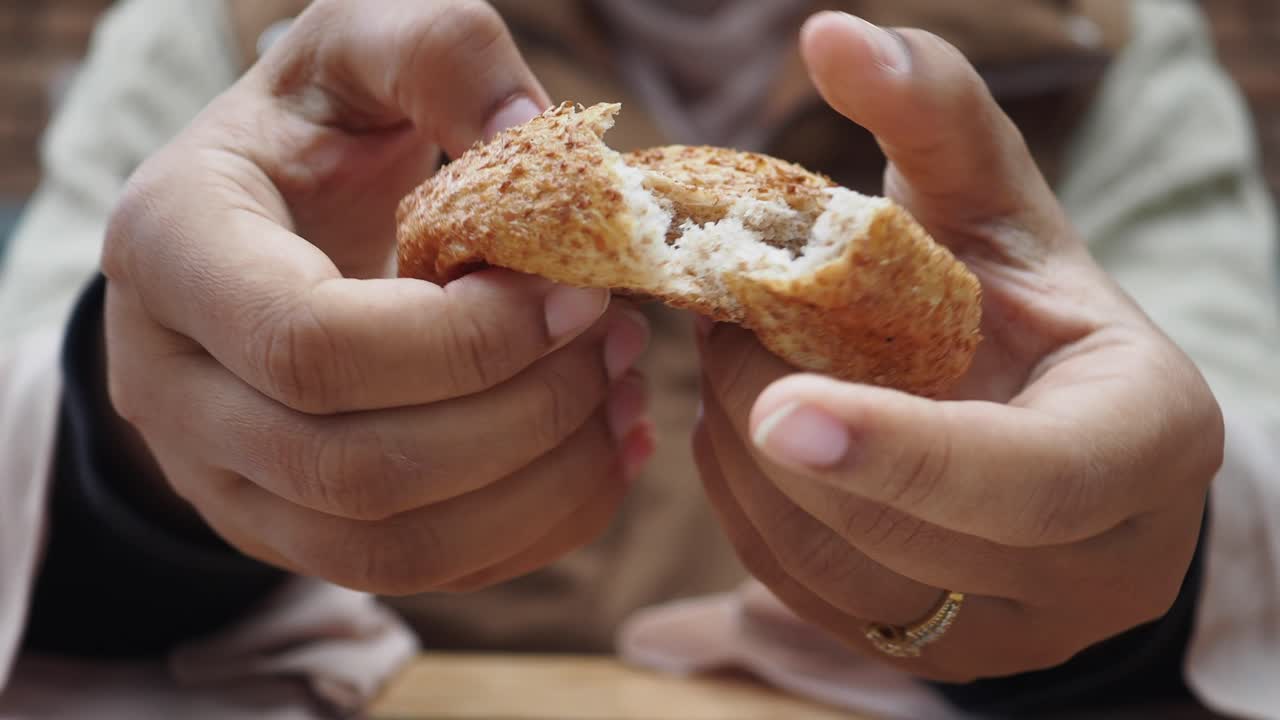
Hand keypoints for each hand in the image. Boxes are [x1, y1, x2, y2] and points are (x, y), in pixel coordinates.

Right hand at [102, 0, 654, 594]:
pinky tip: (598, 458)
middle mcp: (173, 388)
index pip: (314, 345)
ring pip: (391, 546)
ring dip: (538, 486)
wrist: (256, 226)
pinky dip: (530, 529)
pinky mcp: (291, 530)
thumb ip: (439, 56)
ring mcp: (226, 479)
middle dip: (523, 417)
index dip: (469, 342)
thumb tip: (539, 144)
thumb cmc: (314, 131)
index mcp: (175, 252)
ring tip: (622, 401)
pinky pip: (417, 572)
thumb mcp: (356, 51)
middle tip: (619, 343)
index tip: (581, 295)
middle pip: (359, 467)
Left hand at [695, 13, 1221, 681]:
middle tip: (720, 335)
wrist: (1051, 420)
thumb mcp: (1000, 208)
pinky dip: (749, 515)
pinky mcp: (935, 654)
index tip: (777, 404)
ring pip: (840, 583)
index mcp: (1141, 441)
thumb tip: (831, 35)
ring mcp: (1014, 628)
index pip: (1028, 479)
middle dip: (782, 432)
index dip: (900, 449)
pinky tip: (745, 436)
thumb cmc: (1025, 305)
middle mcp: (1094, 562)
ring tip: (731, 373)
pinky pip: (807, 605)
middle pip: (908, 535)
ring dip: (749, 472)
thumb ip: (935, 119)